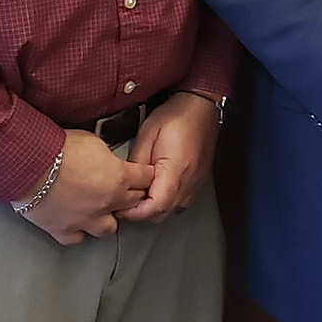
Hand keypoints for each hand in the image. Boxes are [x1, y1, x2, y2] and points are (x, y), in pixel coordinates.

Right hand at [19, 129, 155, 244]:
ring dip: (107, 218)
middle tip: (122, 189)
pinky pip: (78, 238)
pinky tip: (75, 222)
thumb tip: (110, 161)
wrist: (30, 164)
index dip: (145, 174)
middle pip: (133, 204)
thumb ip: (108, 156)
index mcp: (119, 177)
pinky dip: (77, 232)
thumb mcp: (94, 142)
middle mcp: (107, 202)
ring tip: (99, 209)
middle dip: (131, 195)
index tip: (142, 174)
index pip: (146, 178)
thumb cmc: (59, 148)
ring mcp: (86, 219)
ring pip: (109, 229)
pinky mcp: (65, 229)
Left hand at [117, 92, 221, 223]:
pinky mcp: (197, 182)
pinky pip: (179, 203)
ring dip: (153, 210)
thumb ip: (135, 163)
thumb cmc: (175, 116)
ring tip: (139, 195)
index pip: (155, 207)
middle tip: (124, 202)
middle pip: (162, 215)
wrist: (200, 107)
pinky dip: (165, 202)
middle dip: (141, 214)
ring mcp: (195, 184)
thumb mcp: (147, 135)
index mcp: (175, 170)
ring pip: (171, 212)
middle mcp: (188, 182)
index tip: (120, 206)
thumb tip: (126, 183)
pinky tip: (155, 190)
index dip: (135, 212)